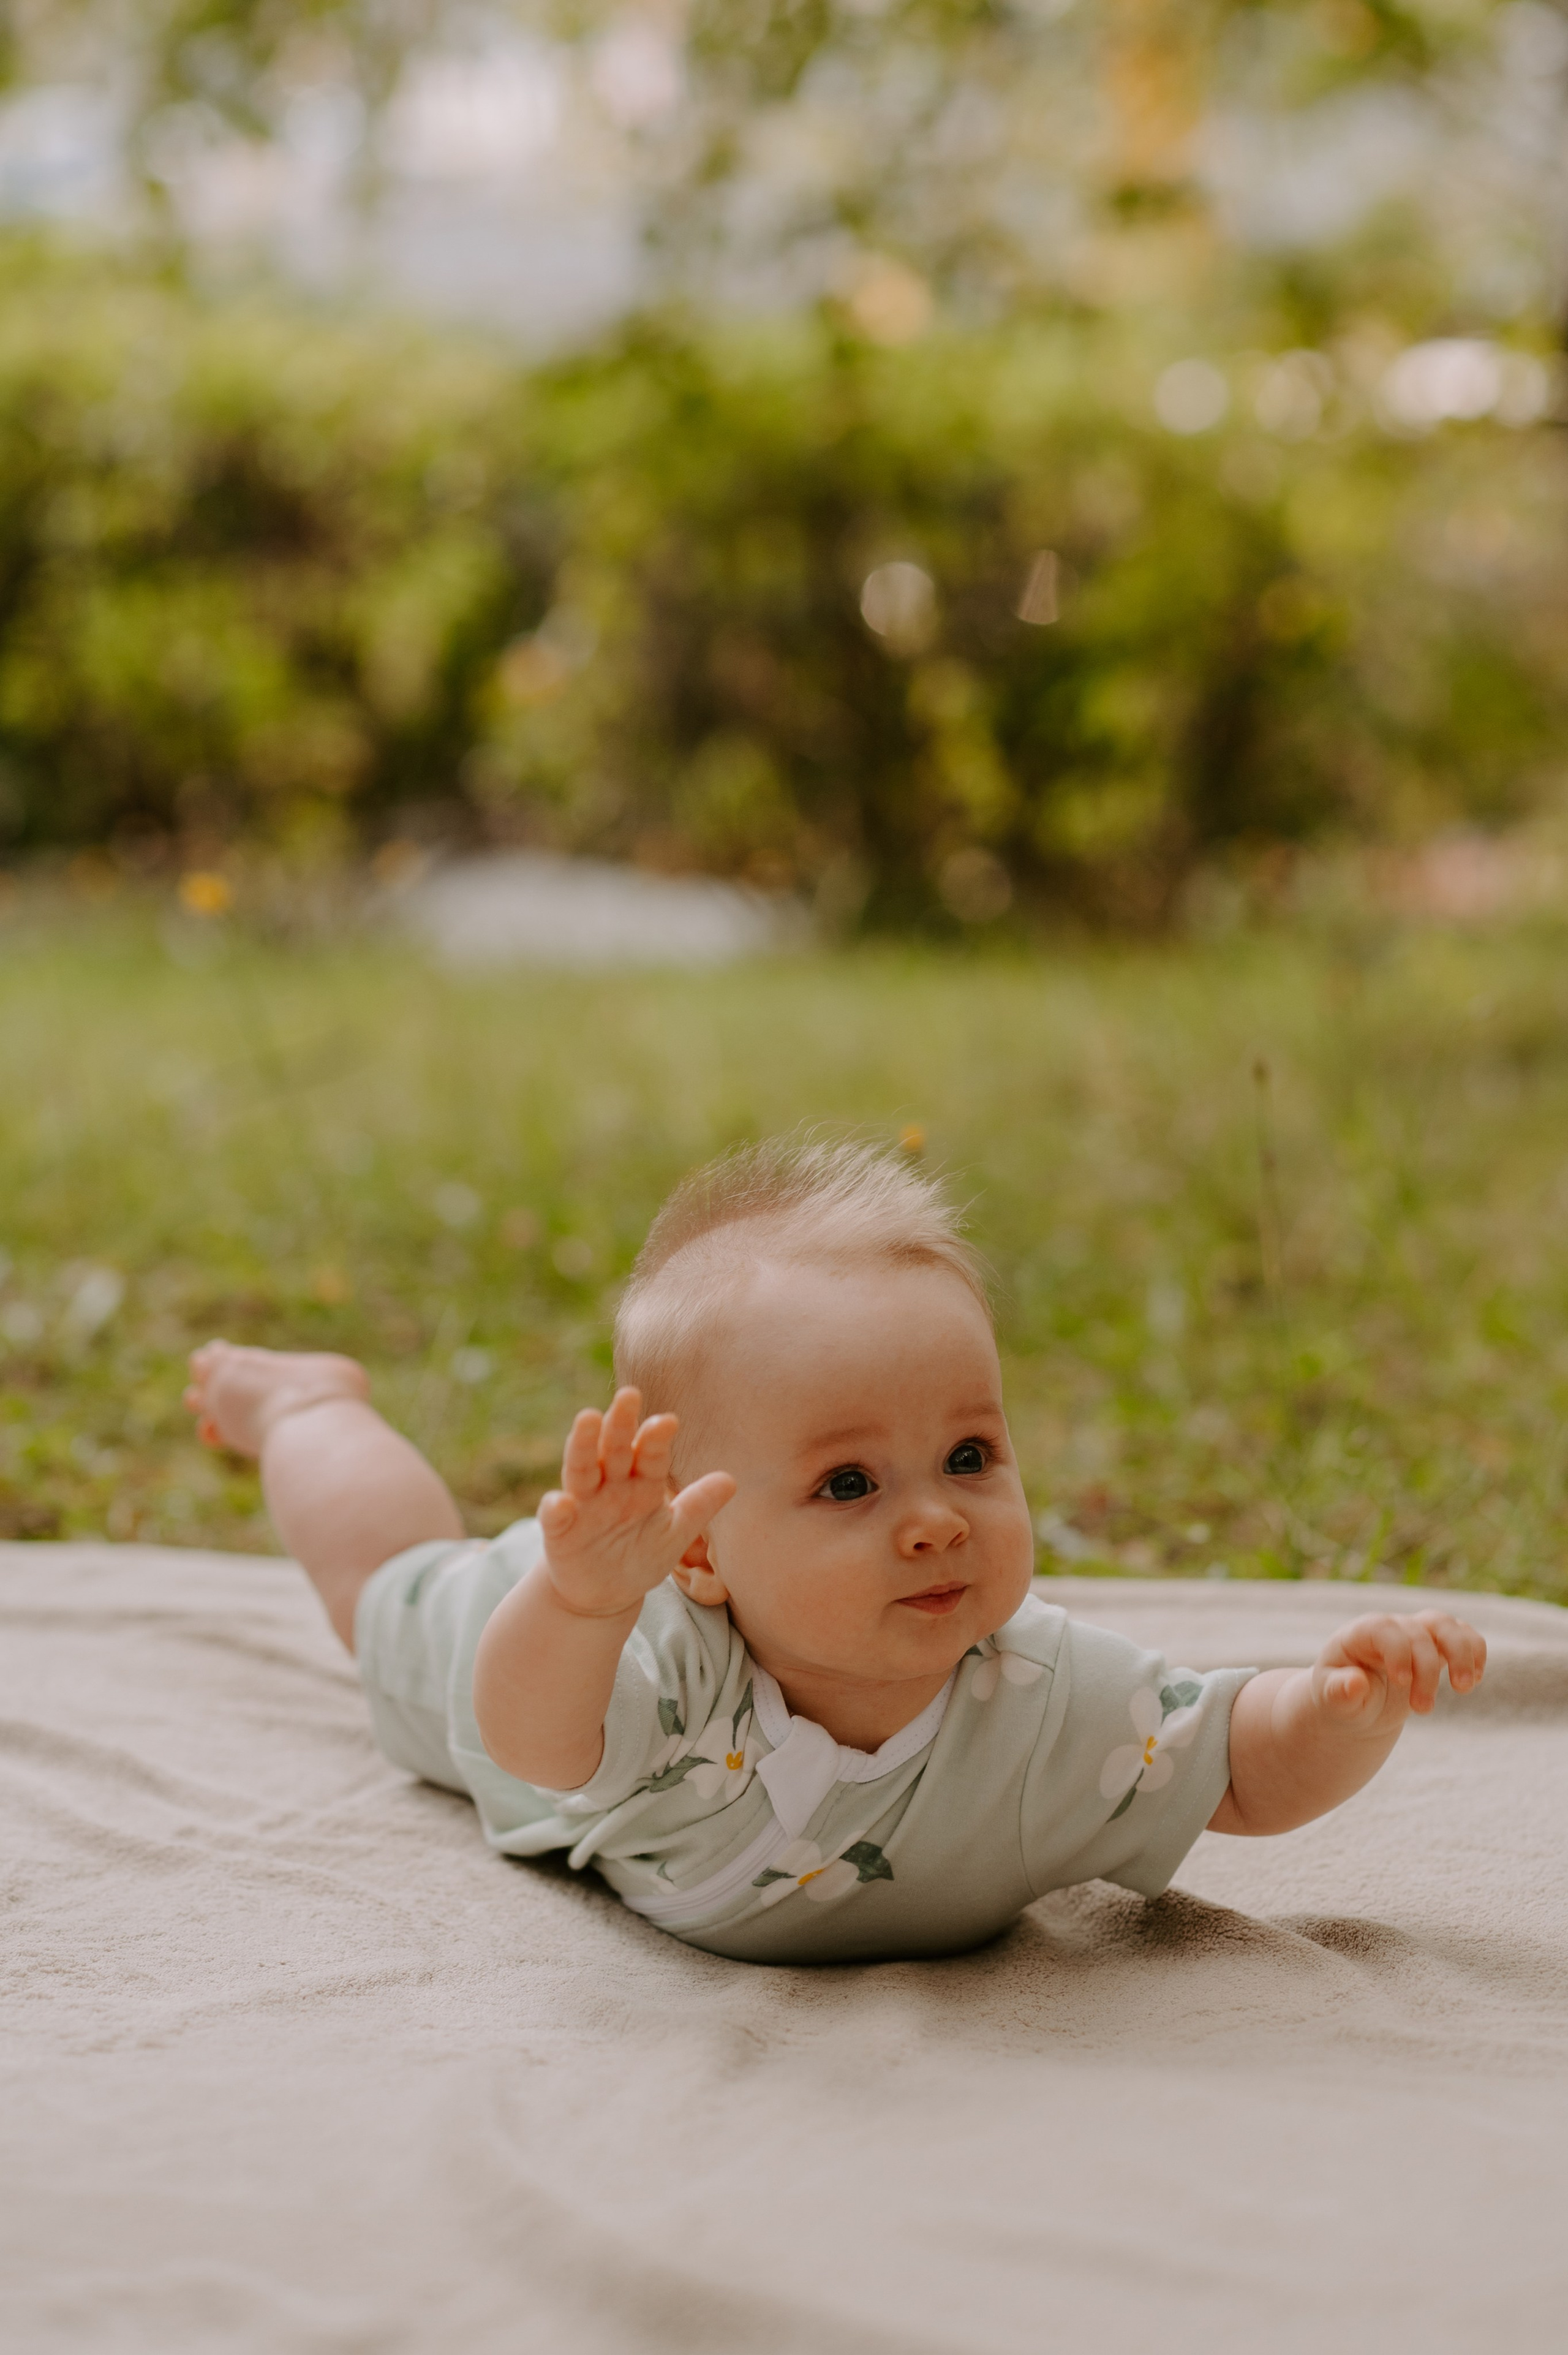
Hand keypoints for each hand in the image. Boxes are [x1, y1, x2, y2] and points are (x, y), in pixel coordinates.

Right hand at [538, 1386, 734, 1620]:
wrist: (605, 1594)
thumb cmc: (640, 1554)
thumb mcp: (675, 1533)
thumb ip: (698, 1506)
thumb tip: (732, 1480)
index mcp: (641, 1483)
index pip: (650, 1455)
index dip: (657, 1438)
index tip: (669, 1421)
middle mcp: (610, 1485)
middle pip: (615, 1449)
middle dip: (621, 1423)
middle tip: (630, 1394)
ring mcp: (582, 1506)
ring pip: (582, 1469)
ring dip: (582, 1444)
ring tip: (587, 1418)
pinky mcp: (560, 1531)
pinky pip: (555, 1517)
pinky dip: (555, 1509)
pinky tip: (560, 1502)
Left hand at [1311, 1609, 1485, 1733]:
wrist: (1359, 1701)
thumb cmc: (1342, 1697)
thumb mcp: (1332, 1699)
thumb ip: (1339, 1692)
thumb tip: (1355, 1683)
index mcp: (1361, 1634)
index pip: (1384, 1629)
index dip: (1397, 1652)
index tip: (1402, 1683)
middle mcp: (1391, 1627)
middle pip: (1418, 1633)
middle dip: (1426, 1672)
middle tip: (1422, 1710)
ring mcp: (1416, 1633)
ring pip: (1446, 1625)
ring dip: (1461, 1654)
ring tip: (1464, 1688)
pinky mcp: (1437, 1646)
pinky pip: (1464, 1636)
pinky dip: (1475, 1652)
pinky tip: (1475, 1679)